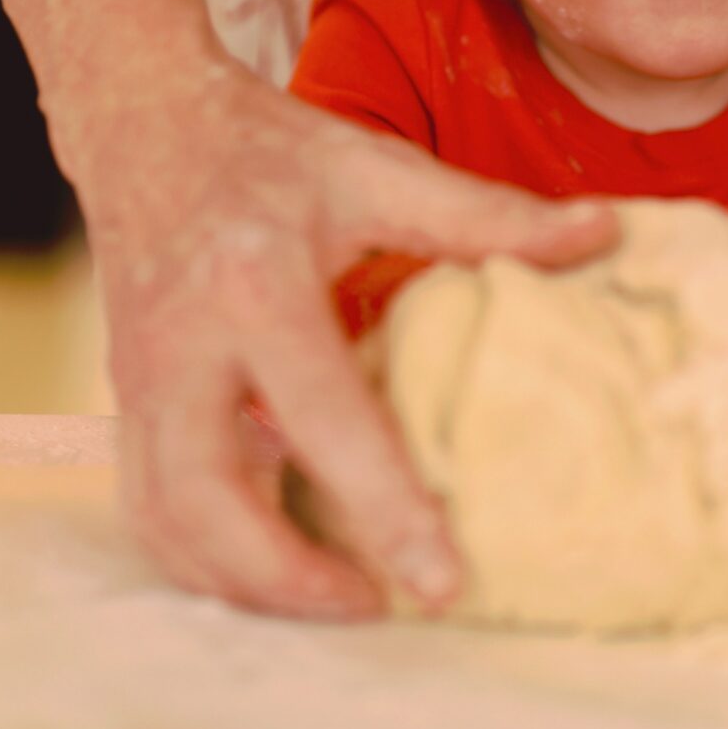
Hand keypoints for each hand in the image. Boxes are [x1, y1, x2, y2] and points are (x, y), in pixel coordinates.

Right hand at [78, 58, 615, 620]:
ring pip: (164, 521)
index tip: (441, 578)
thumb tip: (604, 233)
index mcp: (255, 287)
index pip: (321, 417)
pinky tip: (272, 568)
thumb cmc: (270, 149)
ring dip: (242, 584)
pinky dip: (202, 559)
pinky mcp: (123, 403)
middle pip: (206, 501)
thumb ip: (489, 214)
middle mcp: (181, 347)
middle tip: (378, 606)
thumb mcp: (378, 168)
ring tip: (337, 600)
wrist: (144, 121)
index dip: (382, 505)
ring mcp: (138, 383)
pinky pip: (147, 507)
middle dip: (285, 580)